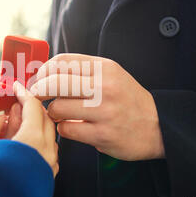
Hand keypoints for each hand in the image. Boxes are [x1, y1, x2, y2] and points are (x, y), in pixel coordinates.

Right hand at [12, 81, 58, 175]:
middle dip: (31, 107)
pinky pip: (48, 150)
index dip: (23, 93)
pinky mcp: (48, 177)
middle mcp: (46, 151)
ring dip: (36, 124)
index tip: (16, 87)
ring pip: (48, 134)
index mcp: (31, 140)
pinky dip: (38, 140)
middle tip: (16, 103)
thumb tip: (0, 116)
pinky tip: (23, 142)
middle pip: (45, 118)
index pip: (33, 106)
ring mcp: (49, 165)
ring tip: (17, 123)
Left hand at [29, 54, 164, 160]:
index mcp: (105, 68)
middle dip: (38, 91)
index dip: (43, 71)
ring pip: (57, 108)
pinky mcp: (102, 135)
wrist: (158, 126)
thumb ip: (82, 72)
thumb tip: (46, 73)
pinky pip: (66, 130)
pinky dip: (63, 128)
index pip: (61, 62)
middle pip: (54, 83)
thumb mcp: (111, 76)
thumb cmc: (127, 100)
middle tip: (36, 97)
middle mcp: (104, 87)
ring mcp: (103, 111)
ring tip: (59, 114)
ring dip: (52, 113)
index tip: (38, 80)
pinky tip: (72, 127)